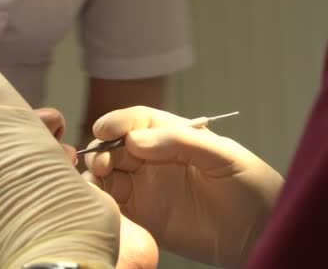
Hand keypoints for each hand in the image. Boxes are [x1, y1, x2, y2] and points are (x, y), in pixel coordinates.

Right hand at [84, 106, 283, 266]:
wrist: (259, 234)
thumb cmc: (252, 187)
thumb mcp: (224, 155)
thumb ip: (180, 141)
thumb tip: (133, 141)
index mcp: (170, 137)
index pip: (135, 121)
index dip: (117, 122)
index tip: (105, 131)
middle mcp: (151, 160)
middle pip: (113, 147)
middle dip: (102, 151)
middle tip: (104, 164)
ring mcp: (144, 188)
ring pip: (106, 175)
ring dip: (96, 176)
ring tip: (101, 184)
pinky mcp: (141, 218)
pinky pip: (112, 207)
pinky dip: (101, 204)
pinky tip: (105, 207)